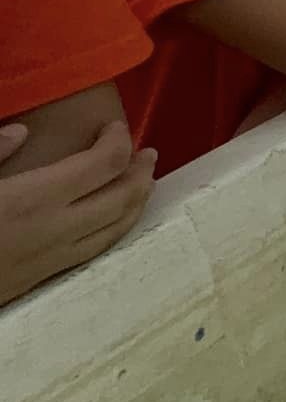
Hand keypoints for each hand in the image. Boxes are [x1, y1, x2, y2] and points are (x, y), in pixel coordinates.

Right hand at [0, 121, 155, 305]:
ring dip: (138, 201)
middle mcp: (56, 227)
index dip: (118, 140)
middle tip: (149, 153)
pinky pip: (97, 250)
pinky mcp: (45, 276)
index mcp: (35, 197)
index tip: (115, 125)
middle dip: (141, 171)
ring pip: (117, 227)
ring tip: (146, 182)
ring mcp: (54, 255)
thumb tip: (20, 132)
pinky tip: (118, 221)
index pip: (104, 163)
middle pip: (122, 196)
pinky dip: (118, 229)